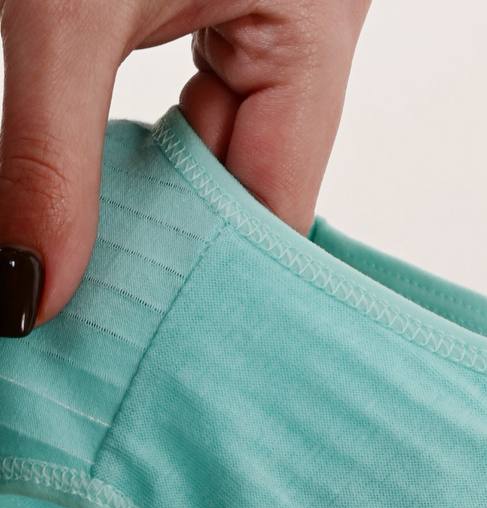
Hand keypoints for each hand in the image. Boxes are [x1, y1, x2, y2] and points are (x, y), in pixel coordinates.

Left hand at [0, 0, 372, 333]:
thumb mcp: (67, 17)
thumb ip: (50, 156)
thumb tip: (31, 294)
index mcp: (316, 28)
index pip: (279, 208)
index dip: (214, 283)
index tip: (155, 354)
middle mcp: (313, 31)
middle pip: (251, 189)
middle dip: (178, 248)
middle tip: (109, 321)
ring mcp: (272, 20)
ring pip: (219, 154)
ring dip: (157, 203)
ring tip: (101, 266)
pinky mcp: (226, 7)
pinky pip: (200, 108)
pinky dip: (149, 154)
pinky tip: (103, 196)